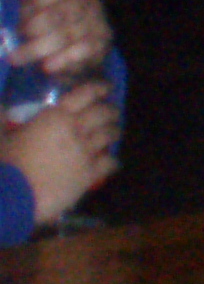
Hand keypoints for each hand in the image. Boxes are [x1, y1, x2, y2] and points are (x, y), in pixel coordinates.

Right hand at [4, 80, 119, 224]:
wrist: (12, 195)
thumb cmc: (4, 163)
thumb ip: (1, 118)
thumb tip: (1, 106)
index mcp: (55, 117)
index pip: (85, 94)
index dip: (98, 89)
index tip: (105, 88)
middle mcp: (76, 130)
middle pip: (103, 113)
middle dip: (110, 111)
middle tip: (110, 112)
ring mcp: (86, 152)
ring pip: (110, 135)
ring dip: (114, 132)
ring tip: (113, 132)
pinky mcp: (90, 174)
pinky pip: (110, 162)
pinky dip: (113, 160)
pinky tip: (111, 161)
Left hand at [9, 0, 111, 82]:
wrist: (76, 55)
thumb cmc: (51, 26)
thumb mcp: (36, 8)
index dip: (38, 0)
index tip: (21, 15)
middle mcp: (91, 2)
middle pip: (62, 11)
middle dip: (35, 26)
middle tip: (19, 36)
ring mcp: (99, 24)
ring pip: (67, 35)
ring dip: (39, 48)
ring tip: (17, 58)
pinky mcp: (102, 46)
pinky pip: (82, 52)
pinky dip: (62, 60)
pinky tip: (46, 67)